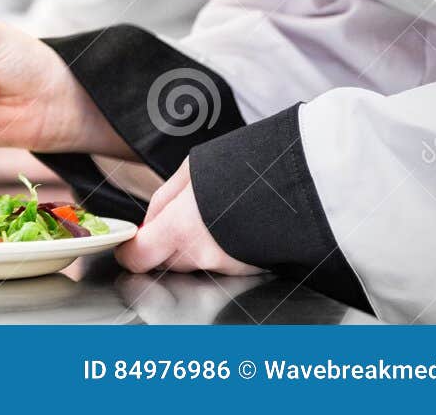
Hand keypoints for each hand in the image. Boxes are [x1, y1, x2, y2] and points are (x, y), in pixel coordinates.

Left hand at [115, 160, 262, 275]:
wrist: (305, 179)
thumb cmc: (247, 166)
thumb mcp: (191, 170)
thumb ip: (164, 200)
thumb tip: (150, 223)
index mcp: (181, 229)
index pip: (139, 257)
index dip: (131, 250)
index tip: (131, 244)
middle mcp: (203, 255)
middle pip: (166, 259)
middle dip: (166, 243)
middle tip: (182, 214)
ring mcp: (229, 266)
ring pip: (195, 261)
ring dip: (196, 244)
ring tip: (215, 213)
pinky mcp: (251, 269)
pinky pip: (222, 261)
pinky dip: (222, 247)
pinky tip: (235, 224)